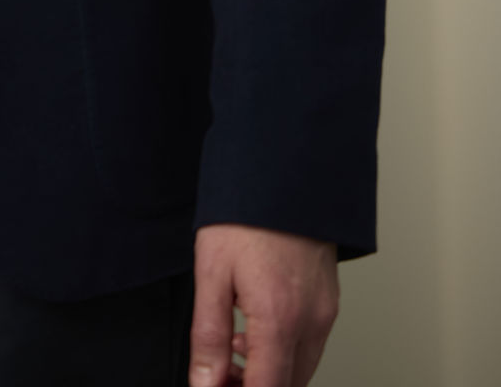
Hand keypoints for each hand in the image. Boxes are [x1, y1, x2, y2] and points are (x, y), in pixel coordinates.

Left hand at [190, 224, 338, 386]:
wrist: (283, 170)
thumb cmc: (245, 214)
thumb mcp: (211, 272)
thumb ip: (208, 336)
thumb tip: (205, 383)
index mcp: (279, 319)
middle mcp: (311, 322)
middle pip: (288, 385)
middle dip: (255, 385)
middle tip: (220, 371)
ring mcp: (326, 312)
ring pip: (301, 368)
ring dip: (270, 371)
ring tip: (233, 345)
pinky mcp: (330, 300)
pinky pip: (311, 344)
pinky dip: (285, 350)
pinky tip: (257, 326)